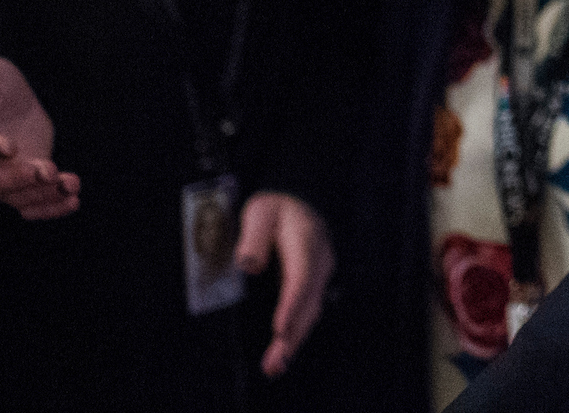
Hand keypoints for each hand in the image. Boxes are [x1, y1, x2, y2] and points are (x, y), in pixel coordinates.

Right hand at [0, 53, 79, 219]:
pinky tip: (72, 200)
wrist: (7, 101)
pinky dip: (50, 207)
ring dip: (40, 194)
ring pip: (10, 196)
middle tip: (46, 169)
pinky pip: (29, 206)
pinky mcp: (16, 187)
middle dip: (16, 178)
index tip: (8, 146)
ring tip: (67, 183)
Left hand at [237, 190, 332, 376]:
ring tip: (275, 366)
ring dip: (294, 341)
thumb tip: (248, 265)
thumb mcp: (260, 211)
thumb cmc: (275, 209)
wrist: (298, 200)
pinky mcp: (313, 286)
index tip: (280, 328)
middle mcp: (319, 263)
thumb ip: (254, 236)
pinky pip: (308, 313)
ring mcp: (319, 276)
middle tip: (274, 362)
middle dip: (292, 335)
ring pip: (310, 312)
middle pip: (308, 303)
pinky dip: (296, 334)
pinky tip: (283, 353)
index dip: (291, 305)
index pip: (301, 278)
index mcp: (307, 243)